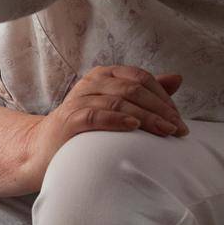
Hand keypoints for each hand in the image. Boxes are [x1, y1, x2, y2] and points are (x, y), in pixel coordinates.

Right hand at [21, 65, 185, 192]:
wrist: (45, 149)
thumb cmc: (87, 128)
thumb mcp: (116, 105)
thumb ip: (145, 92)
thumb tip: (178, 78)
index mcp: (104, 75)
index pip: (140, 77)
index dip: (163, 96)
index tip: (178, 118)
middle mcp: (91, 83)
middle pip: (133, 88)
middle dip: (160, 109)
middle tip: (179, 129)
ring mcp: (79, 100)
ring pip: (119, 101)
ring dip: (147, 116)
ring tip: (165, 131)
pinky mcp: (70, 120)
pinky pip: (96, 115)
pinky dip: (117, 119)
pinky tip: (134, 126)